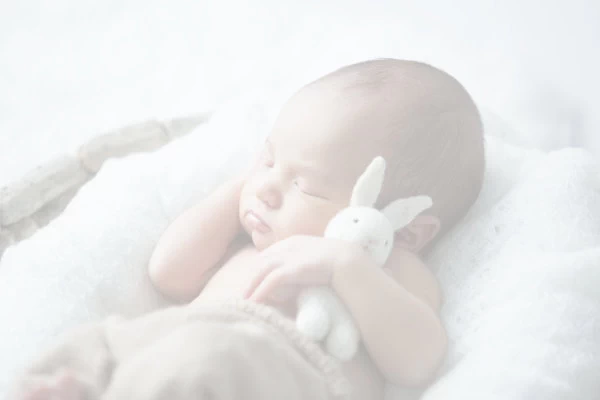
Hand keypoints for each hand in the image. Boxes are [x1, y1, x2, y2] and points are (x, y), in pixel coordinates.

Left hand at [243, 235, 357, 303]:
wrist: (348, 260)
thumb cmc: (337, 262)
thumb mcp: (315, 259)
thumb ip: (303, 265)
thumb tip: (294, 280)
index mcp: (292, 241)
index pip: (268, 255)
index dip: (258, 270)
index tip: (252, 283)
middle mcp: (287, 246)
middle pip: (261, 262)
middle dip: (250, 278)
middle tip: (242, 294)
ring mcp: (289, 256)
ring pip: (261, 270)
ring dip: (250, 286)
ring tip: (244, 301)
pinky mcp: (292, 268)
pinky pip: (271, 280)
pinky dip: (260, 291)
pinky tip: (254, 302)